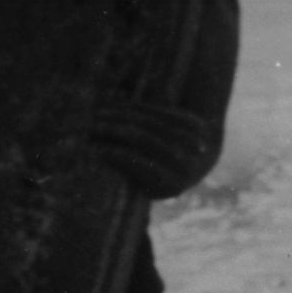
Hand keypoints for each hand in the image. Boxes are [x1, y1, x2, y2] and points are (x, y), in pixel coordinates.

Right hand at [87, 98, 218, 198]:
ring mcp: (195, 144)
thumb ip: (124, 170)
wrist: (200, 160)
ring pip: (152, 123)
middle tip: (91, 125)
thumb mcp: (142, 183)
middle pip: (147, 140)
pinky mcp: (197, 126)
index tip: (93, 148)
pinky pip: (160, 112)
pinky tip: (116, 106)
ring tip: (98, 113)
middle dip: (116, 130)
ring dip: (122, 115)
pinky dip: (137, 108)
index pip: (143, 166)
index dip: (118, 156)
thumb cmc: (157, 175)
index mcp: (171, 186)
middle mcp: (187, 167)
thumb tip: (93, 155)